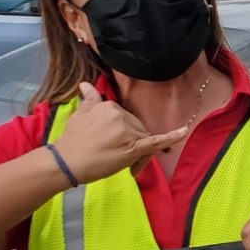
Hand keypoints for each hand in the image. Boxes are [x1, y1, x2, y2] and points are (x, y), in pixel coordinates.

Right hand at [54, 82, 192, 183]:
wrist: (66, 161)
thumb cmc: (72, 140)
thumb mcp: (80, 114)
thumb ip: (89, 99)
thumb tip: (86, 84)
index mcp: (111, 107)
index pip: (127, 120)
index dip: (122, 135)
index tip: (110, 145)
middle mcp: (122, 115)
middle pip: (137, 130)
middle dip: (130, 144)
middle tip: (116, 159)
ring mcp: (129, 131)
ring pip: (143, 141)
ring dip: (138, 154)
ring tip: (124, 165)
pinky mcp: (134, 147)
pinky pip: (157, 140)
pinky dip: (172, 136)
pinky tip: (184, 131)